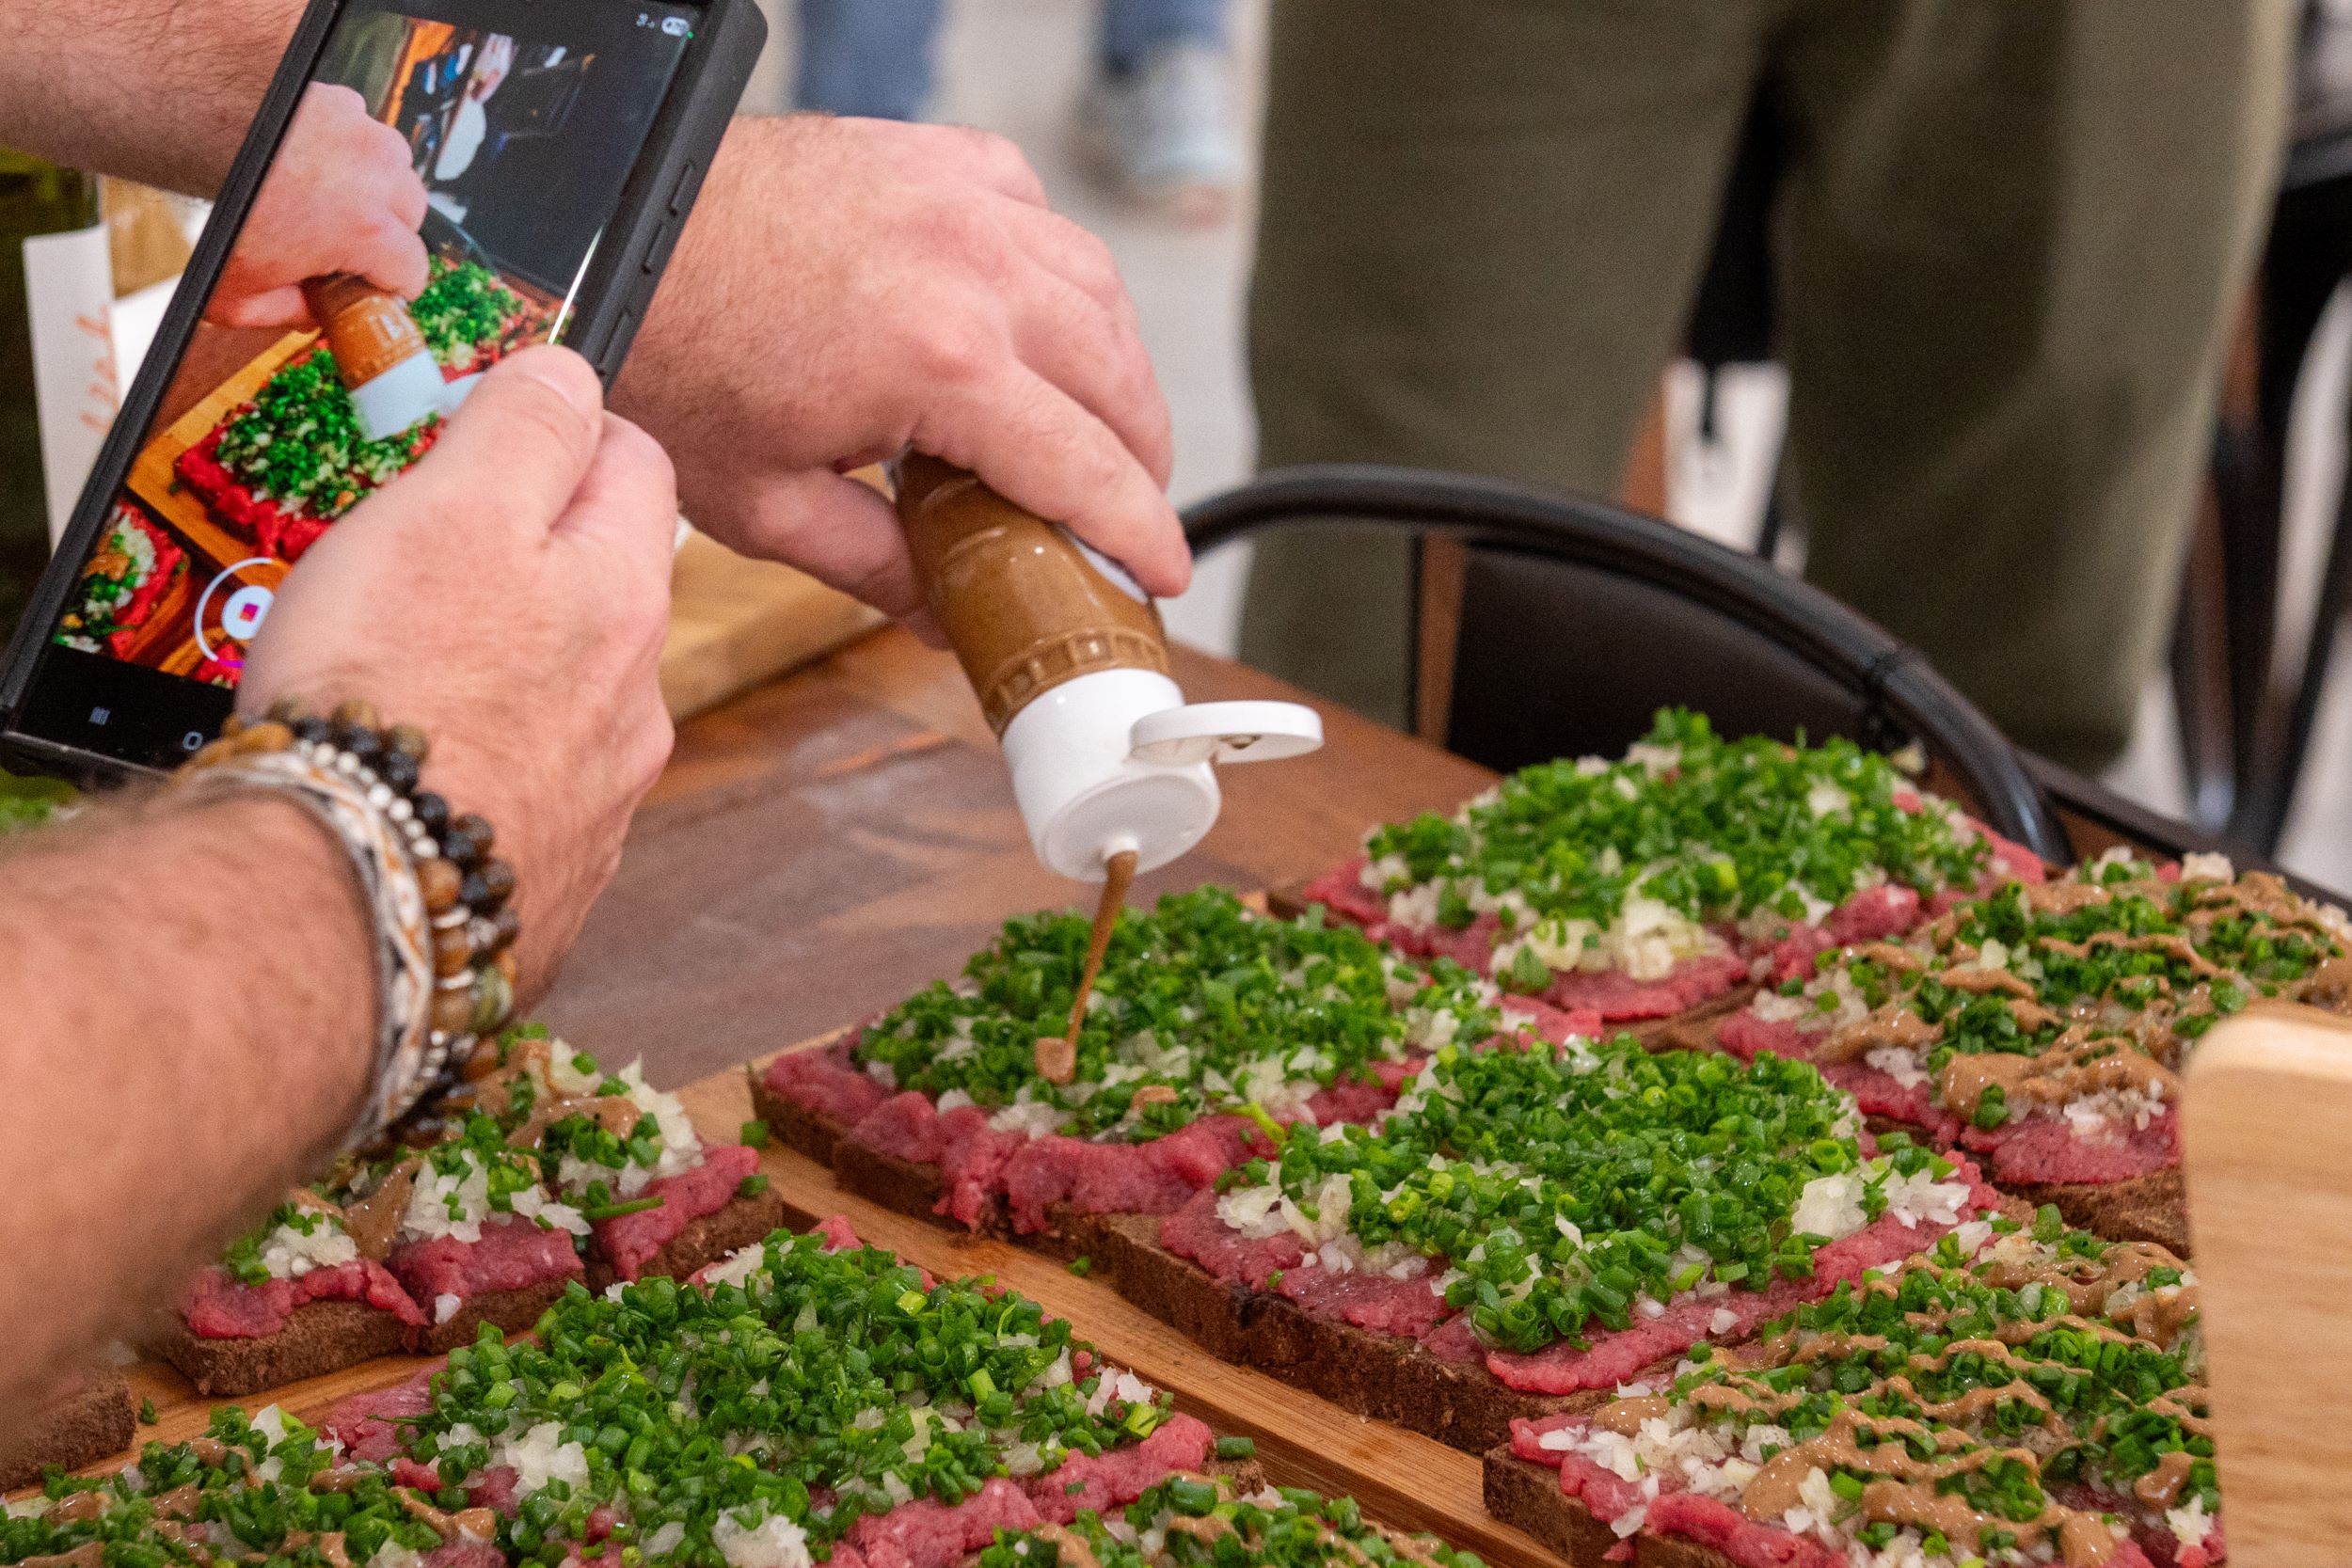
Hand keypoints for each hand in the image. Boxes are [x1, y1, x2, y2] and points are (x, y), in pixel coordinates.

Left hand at [207, 84, 430, 329]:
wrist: (185, 127)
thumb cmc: (212, 206)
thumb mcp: (237, 293)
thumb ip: (286, 315)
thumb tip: (313, 315)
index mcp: (367, 230)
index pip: (413, 270)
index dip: (390, 285)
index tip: (369, 285)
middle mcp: (377, 177)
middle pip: (411, 217)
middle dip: (386, 234)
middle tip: (344, 243)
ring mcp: (364, 134)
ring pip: (396, 172)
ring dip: (375, 189)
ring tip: (332, 198)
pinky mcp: (342, 102)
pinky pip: (365, 133)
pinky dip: (349, 149)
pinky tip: (314, 161)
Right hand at [240, 348, 678, 998]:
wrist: (351, 892)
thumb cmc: (389, 696)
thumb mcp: (451, 510)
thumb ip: (525, 429)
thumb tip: (572, 374)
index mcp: (626, 597)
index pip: (637, 462)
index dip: (562, 425)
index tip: (492, 427)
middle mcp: (636, 700)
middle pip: (603, 581)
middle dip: (529, 550)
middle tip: (425, 544)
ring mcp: (600, 795)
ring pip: (569, 689)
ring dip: (507, 662)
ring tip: (404, 664)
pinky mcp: (550, 873)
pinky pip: (527, 784)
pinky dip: (485, 759)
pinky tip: (420, 765)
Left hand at [615, 114, 1189, 617]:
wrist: (605, 237)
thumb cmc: (669, 357)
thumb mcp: (767, 503)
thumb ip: (878, 569)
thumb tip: (945, 619)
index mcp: (942, 362)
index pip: (1086, 466)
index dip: (1139, 531)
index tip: (1163, 572)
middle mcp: (973, 268)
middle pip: (1117, 376)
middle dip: (1142, 455)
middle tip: (1129, 511)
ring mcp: (956, 199)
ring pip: (1095, 288)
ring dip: (1115, 364)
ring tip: (1100, 424)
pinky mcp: (930, 157)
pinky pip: (1034, 211)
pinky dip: (1055, 269)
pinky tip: (1035, 313)